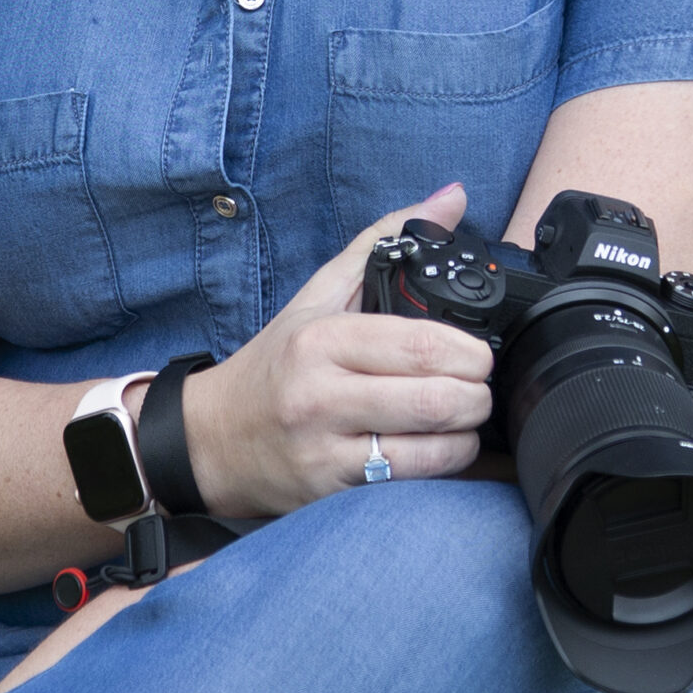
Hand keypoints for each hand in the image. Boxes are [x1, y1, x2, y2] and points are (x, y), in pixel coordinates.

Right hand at [180, 184, 496, 518]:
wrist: (213, 439)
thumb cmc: (275, 364)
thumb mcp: (319, 295)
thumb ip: (385, 241)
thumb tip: (452, 198)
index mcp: (321, 340)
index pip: (422, 346)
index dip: (470, 354)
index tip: (478, 355)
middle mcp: (320, 397)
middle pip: (435, 400)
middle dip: (477, 396)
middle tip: (477, 389)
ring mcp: (325, 451)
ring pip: (431, 451)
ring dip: (465, 437)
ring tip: (460, 421)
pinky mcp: (331, 494)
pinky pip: (409, 486)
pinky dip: (441, 470)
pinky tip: (437, 452)